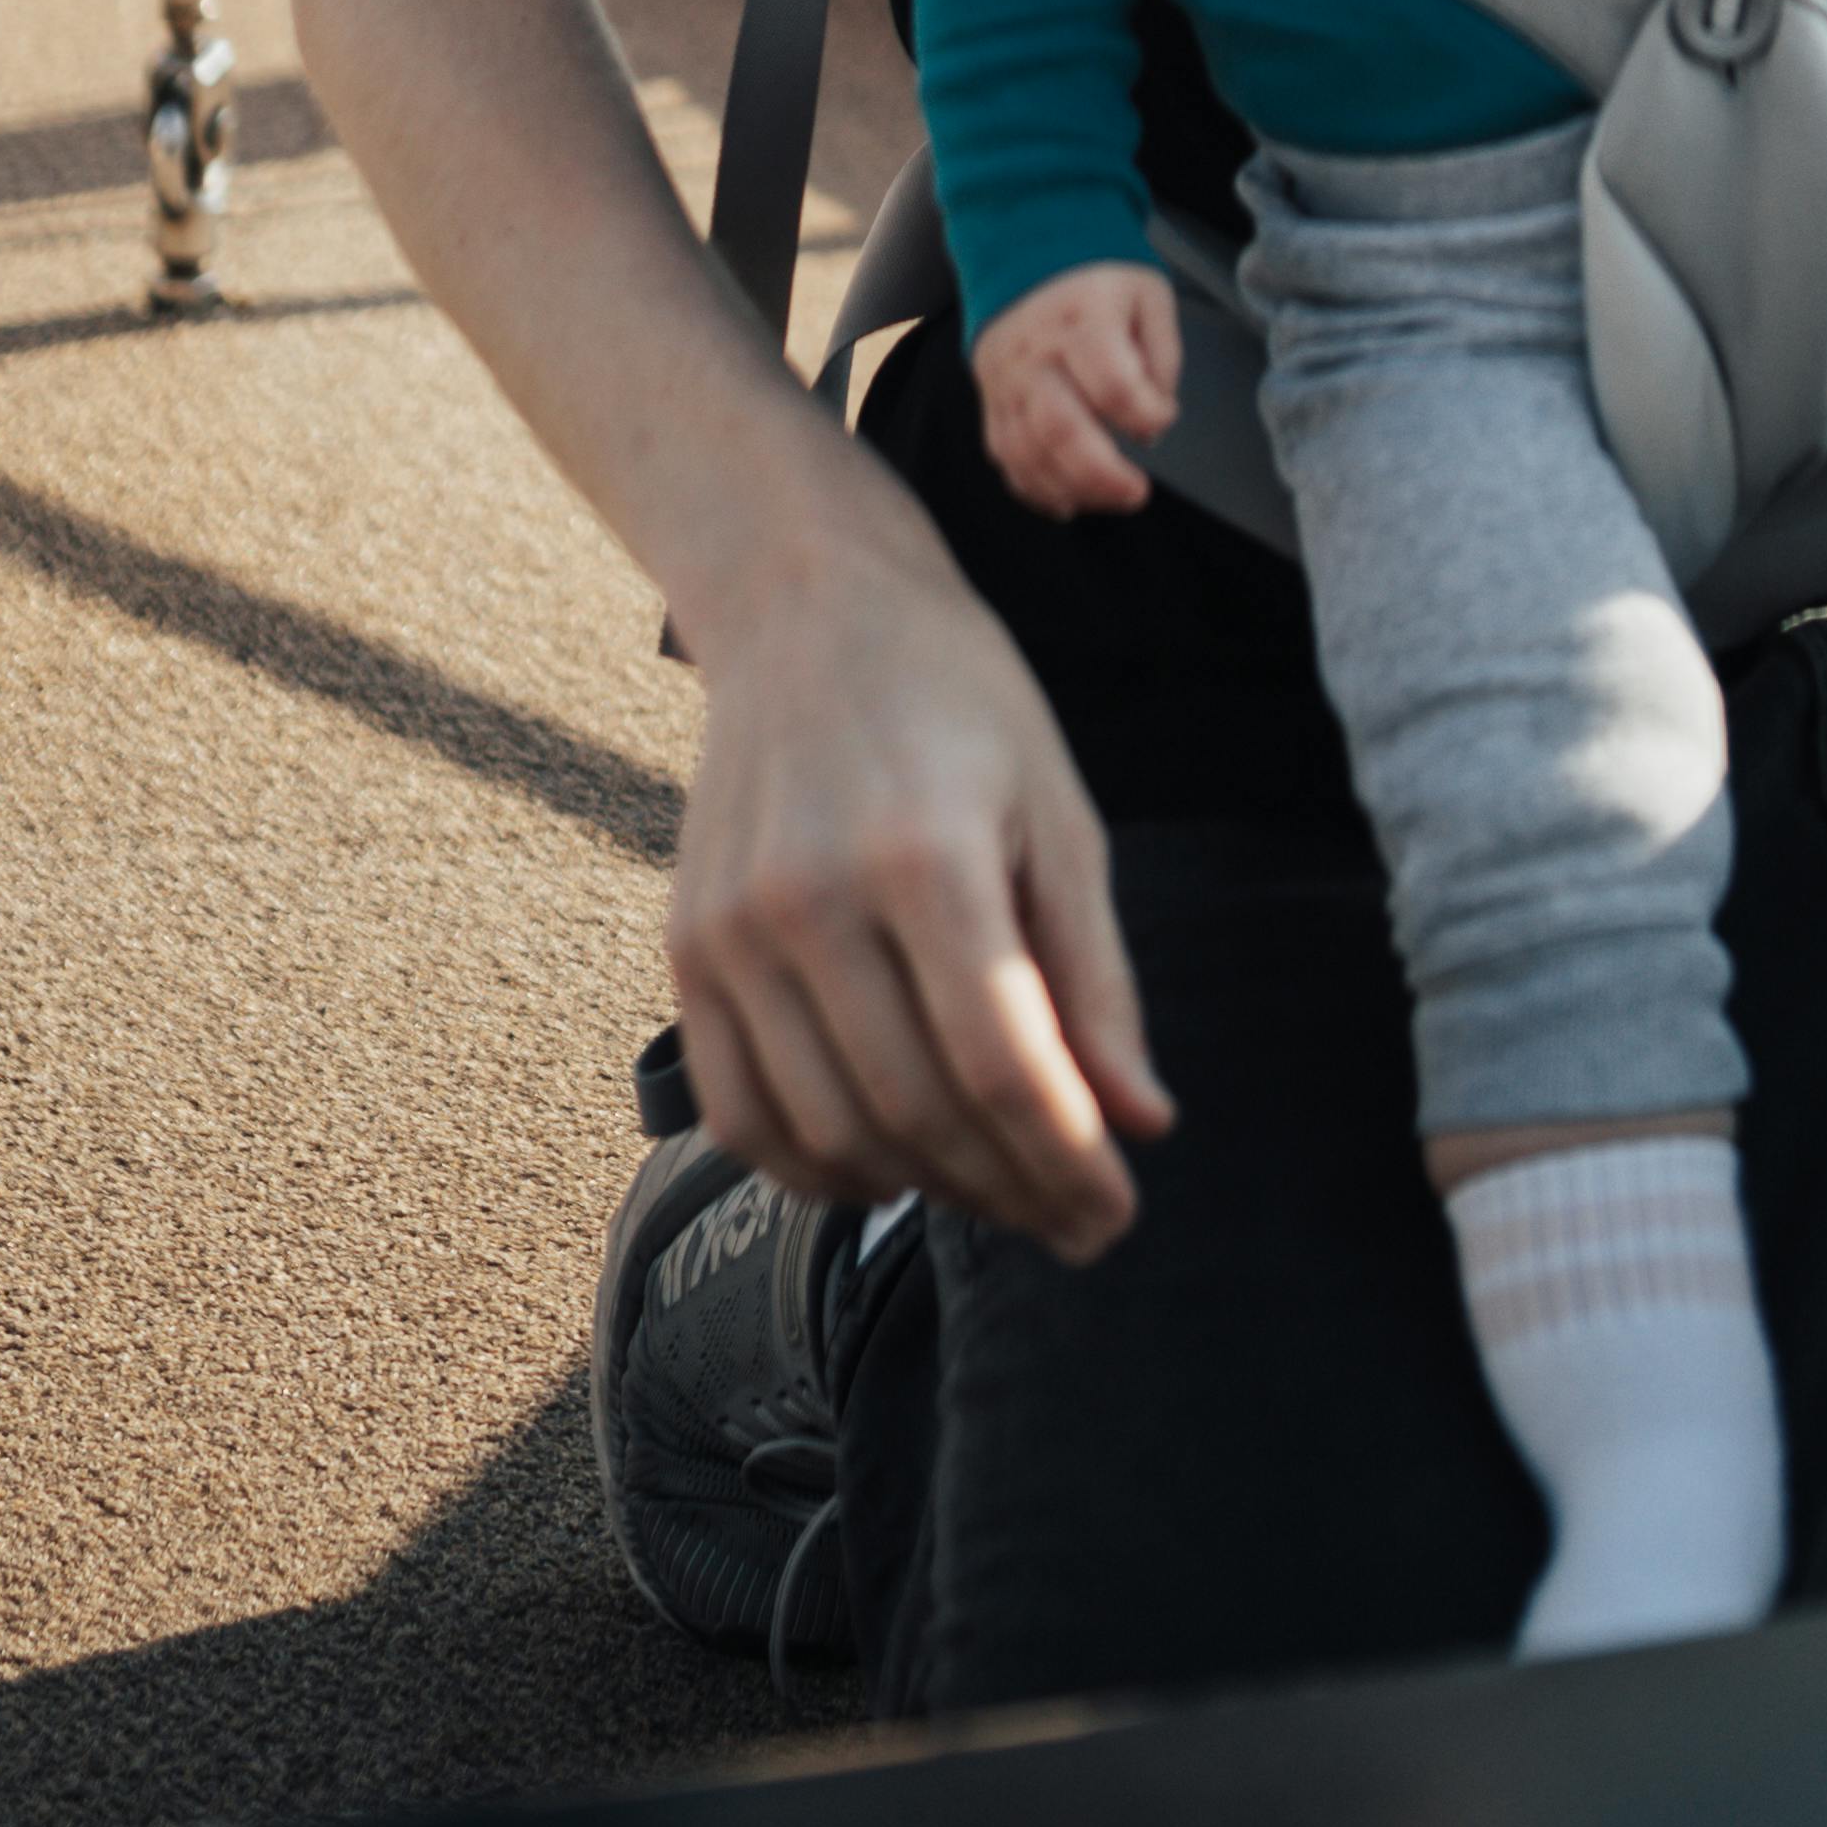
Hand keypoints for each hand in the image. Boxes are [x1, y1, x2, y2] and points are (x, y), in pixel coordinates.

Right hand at [669, 524, 1174, 1246]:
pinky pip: (741, 1115)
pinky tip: (887, 1171)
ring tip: (995, 1189)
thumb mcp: (1058, 814)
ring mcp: (732, 930)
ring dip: (927, 1191)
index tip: (1116, 1215)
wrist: (806, 608)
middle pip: (920, 1110)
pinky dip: (815, 1171)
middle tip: (1071, 1218)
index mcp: (925, 853)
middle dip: (1011, 1190)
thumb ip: (1094, 977)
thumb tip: (1142, 1122)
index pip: (1002, 1064)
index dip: (1067, 1163)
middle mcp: (811, 897)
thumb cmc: (956, 700)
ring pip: (833, 1130)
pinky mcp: (684, 951)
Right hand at [976, 258, 1182, 516]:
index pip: (1112, 383)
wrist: (1026, 261)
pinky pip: (1005, 457)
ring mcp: (1007, 382)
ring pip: (1028, 452)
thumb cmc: (1098, 286)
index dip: (1146, 414)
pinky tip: (1068, 502)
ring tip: (1110, 499)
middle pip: (1060, 428)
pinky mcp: (991, 404)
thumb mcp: (1149, 297)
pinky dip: (1035, 489)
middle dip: (1103, 475)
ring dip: (1072, 489)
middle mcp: (1036, 353)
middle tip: (1136, 493)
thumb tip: (1156, 416)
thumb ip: (1162, 355)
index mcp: (1082, 318)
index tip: (1163, 416)